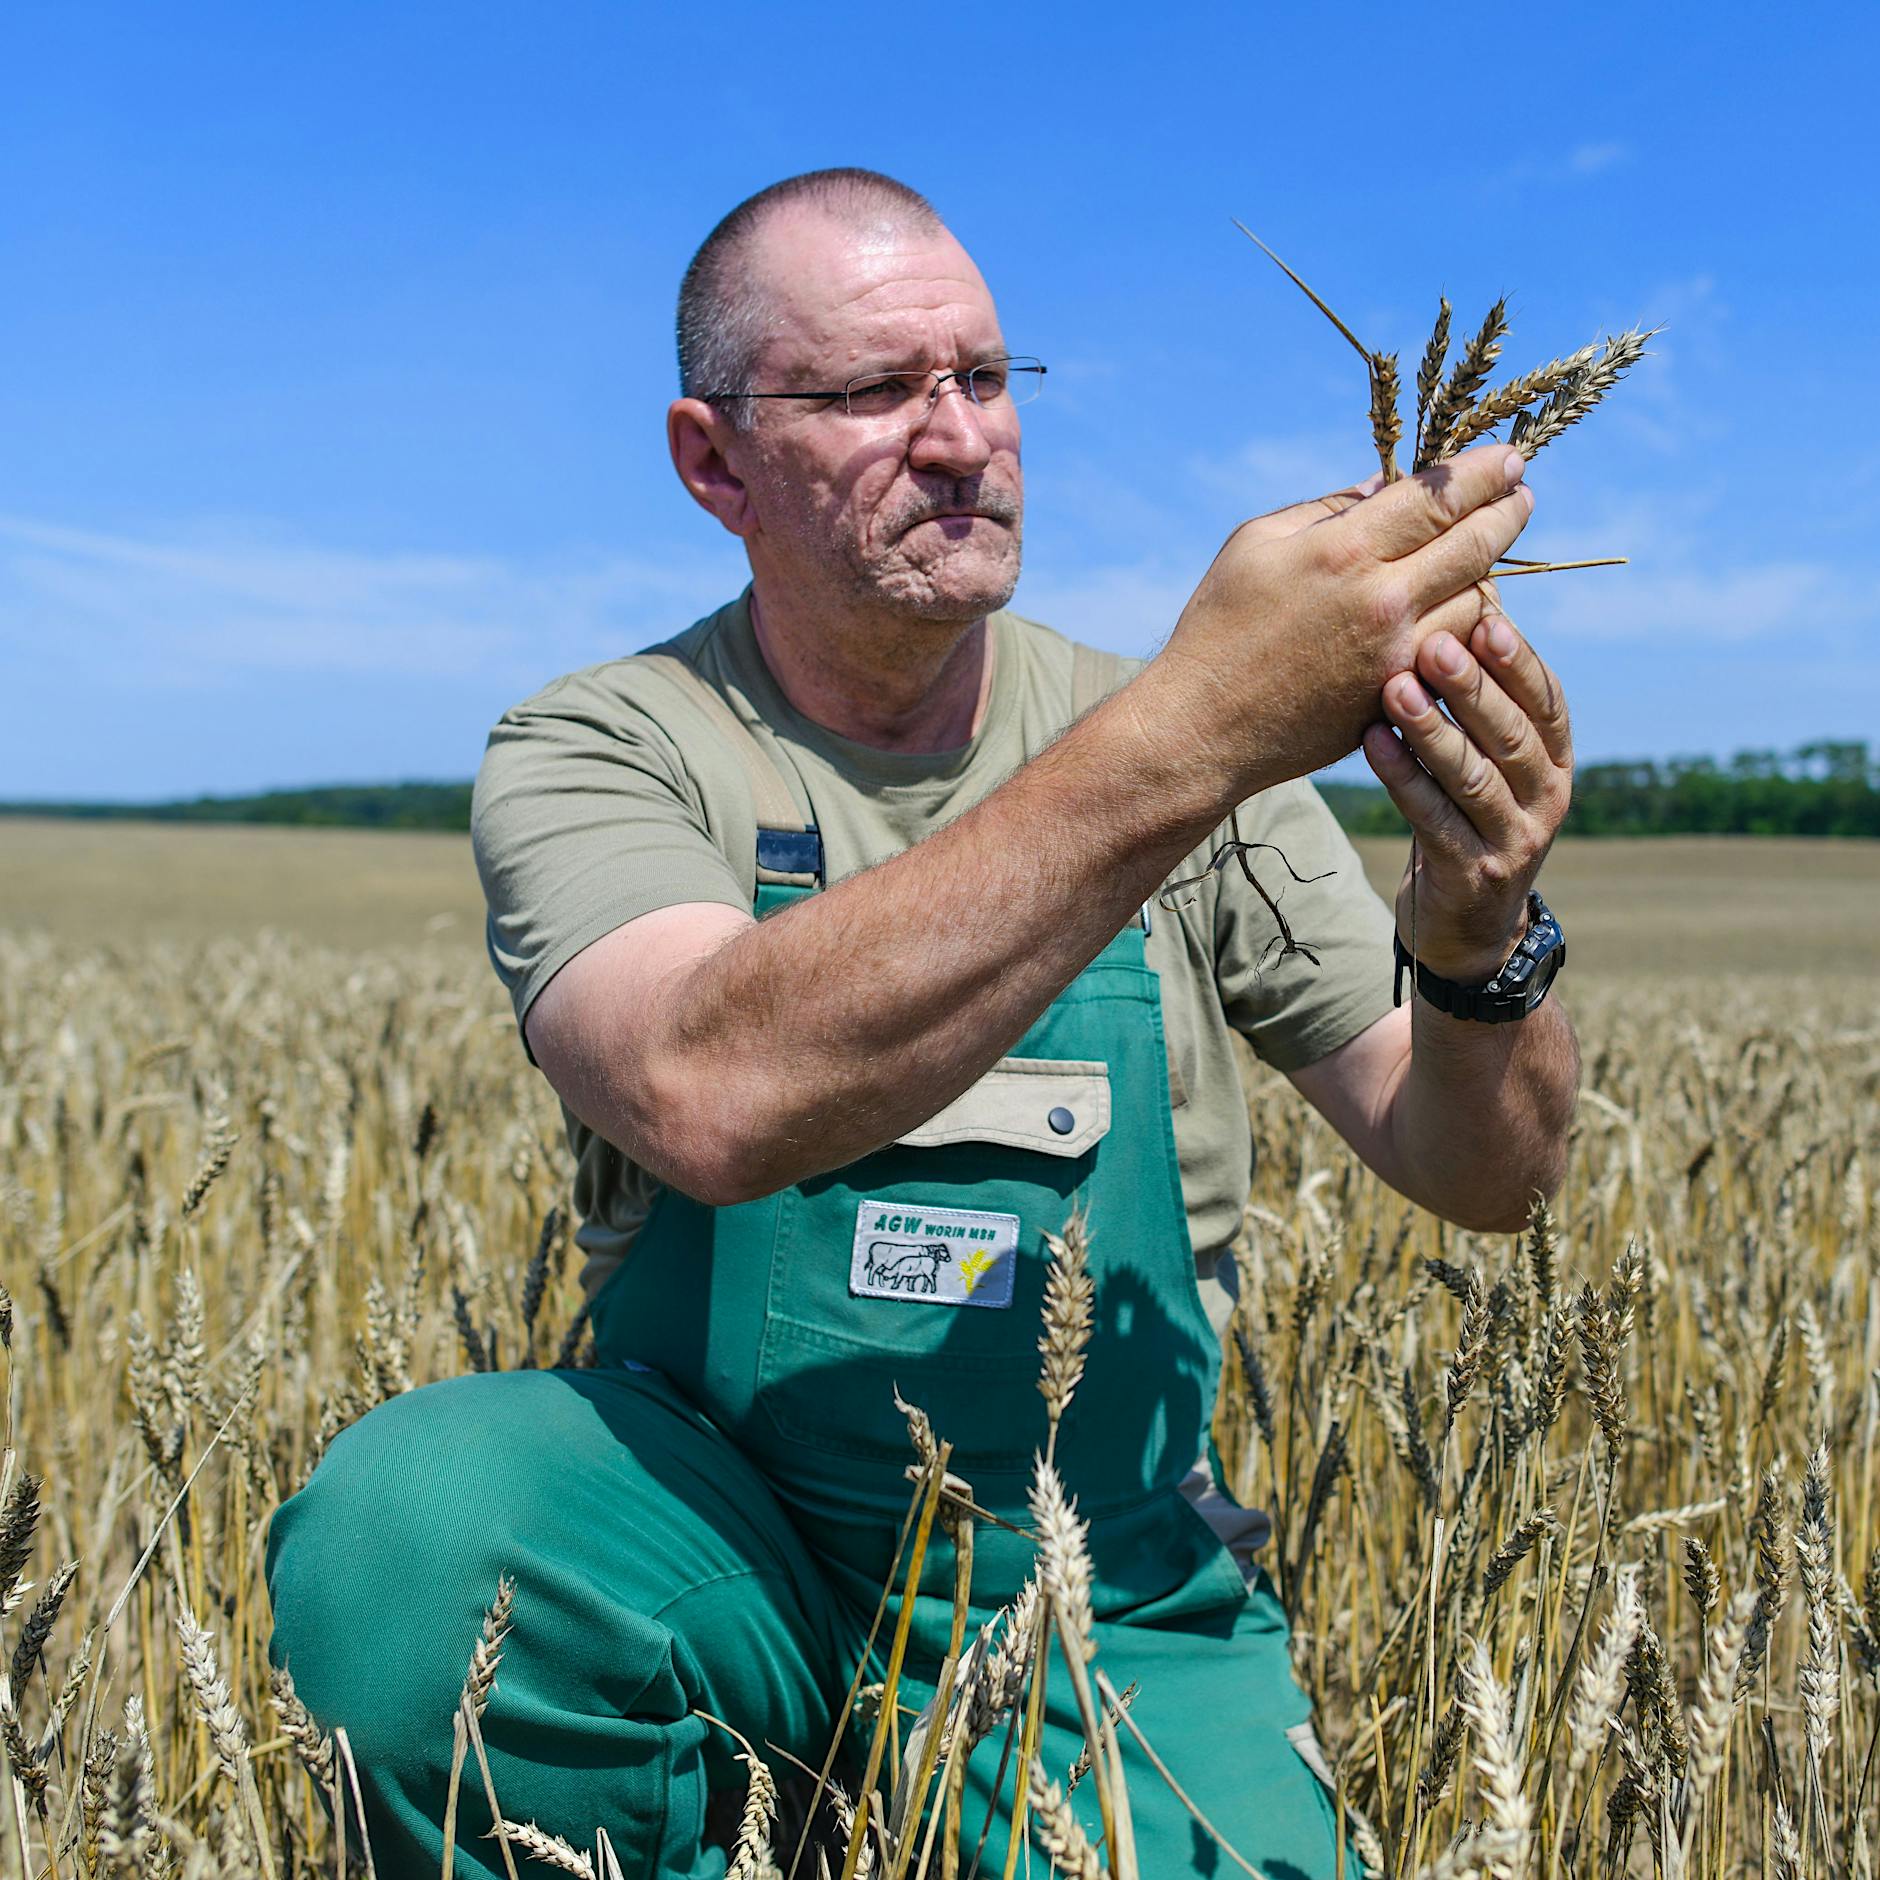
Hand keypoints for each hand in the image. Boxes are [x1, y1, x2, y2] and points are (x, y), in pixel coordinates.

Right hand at [1151, 445, 1536, 796]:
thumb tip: (1385, 485)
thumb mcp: (1256, 544)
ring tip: (1484, 552)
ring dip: (1488, 571)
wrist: (1204, 727)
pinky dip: (1469, 625)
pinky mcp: (1399, 698)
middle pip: (1478, 543)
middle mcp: (1383, 601)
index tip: (1511, 457)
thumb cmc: (1218, 627)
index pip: (1440, 495)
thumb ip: (1328, 508)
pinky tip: (1462, 607)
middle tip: (1521, 494)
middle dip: (1508, 511)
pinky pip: (1460, 652)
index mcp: (1344, 550)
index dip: (1486, 471)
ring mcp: (1397, 655)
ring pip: (1481, 600)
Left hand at [1362, 611, 1573, 979]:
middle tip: (1430, 642)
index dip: (1516, 659)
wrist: (1465, 924)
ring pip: (1473, 776)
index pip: (1546, 699)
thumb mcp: (1486, 760)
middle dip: (1471, 686)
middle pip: (1510, 733)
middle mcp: (1547, 796)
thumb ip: (1481, 700)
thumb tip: (1464, 600)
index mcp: (1556, 758)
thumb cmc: (1466, 815)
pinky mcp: (1472, 872)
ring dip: (1431, 729)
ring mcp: (1514, 838)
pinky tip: (1373, 742)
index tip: (1483, 613)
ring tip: (1394, 689)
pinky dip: (1403, 778)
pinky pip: (1434, 818)